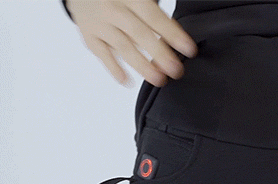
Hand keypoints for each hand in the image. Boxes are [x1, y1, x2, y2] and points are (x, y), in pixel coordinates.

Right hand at [67, 0, 197, 86]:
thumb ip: (154, 11)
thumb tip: (176, 35)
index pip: (154, 17)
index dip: (172, 34)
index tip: (189, 49)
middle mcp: (113, 8)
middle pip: (139, 33)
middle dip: (160, 54)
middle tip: (176, 71)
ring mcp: (99, 23)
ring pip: (122, 47)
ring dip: (142, 66)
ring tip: (159, 80)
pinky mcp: (89, 36)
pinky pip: (102, 54)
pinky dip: (114, 68)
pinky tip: (128, 81)